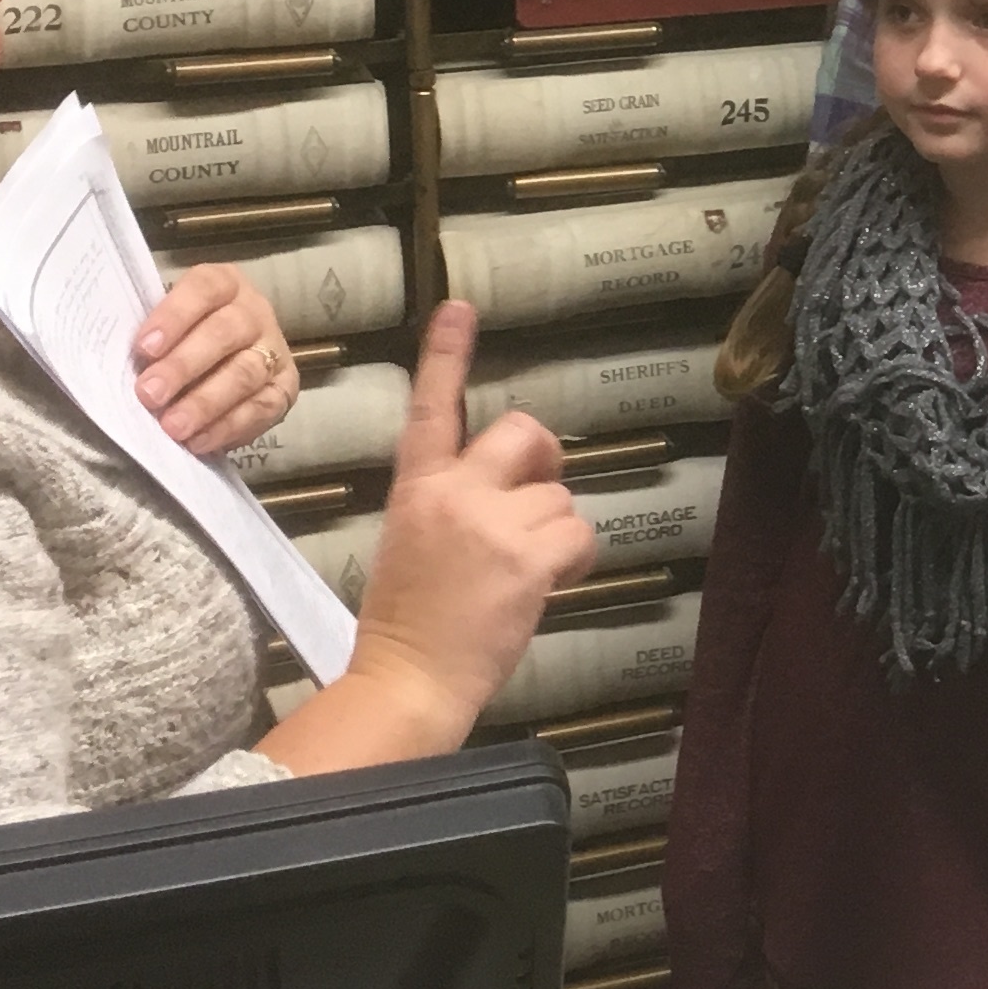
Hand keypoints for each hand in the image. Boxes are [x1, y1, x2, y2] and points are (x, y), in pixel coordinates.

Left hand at [135, 262, 298, 456]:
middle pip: (225, 332)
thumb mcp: (164, 326)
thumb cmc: (179, 340)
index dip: (174, 316)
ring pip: (245, 373)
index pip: (204, 289)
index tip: (143, 347)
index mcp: (224, 284)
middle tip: (149, 395)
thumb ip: (148, 339)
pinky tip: (199, 441)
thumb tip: (110, 366)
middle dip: (184, 366)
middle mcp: (254, 312)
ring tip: (173, 427)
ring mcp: (274, 350)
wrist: (223, 362)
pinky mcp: (284, 388)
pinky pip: (261, 408)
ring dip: (206, 402)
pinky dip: (228, 427)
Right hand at [336, 303, 599, 743]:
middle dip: (543, 456)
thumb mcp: (412, 541)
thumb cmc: (409, 622)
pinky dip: (575, 561)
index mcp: (417, 488)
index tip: (460, 309)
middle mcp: (455, 493)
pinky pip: (579, 534)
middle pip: (523, 432)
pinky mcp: (527, 559)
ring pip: (559, 497)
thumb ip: (452, 502)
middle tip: (537, 493)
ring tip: (520, 572)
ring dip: (554, 531)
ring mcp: (492, 524)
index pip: (432, 408)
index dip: (447, 356)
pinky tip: (547, 585)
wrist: (408, 680)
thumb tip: (508, 490)